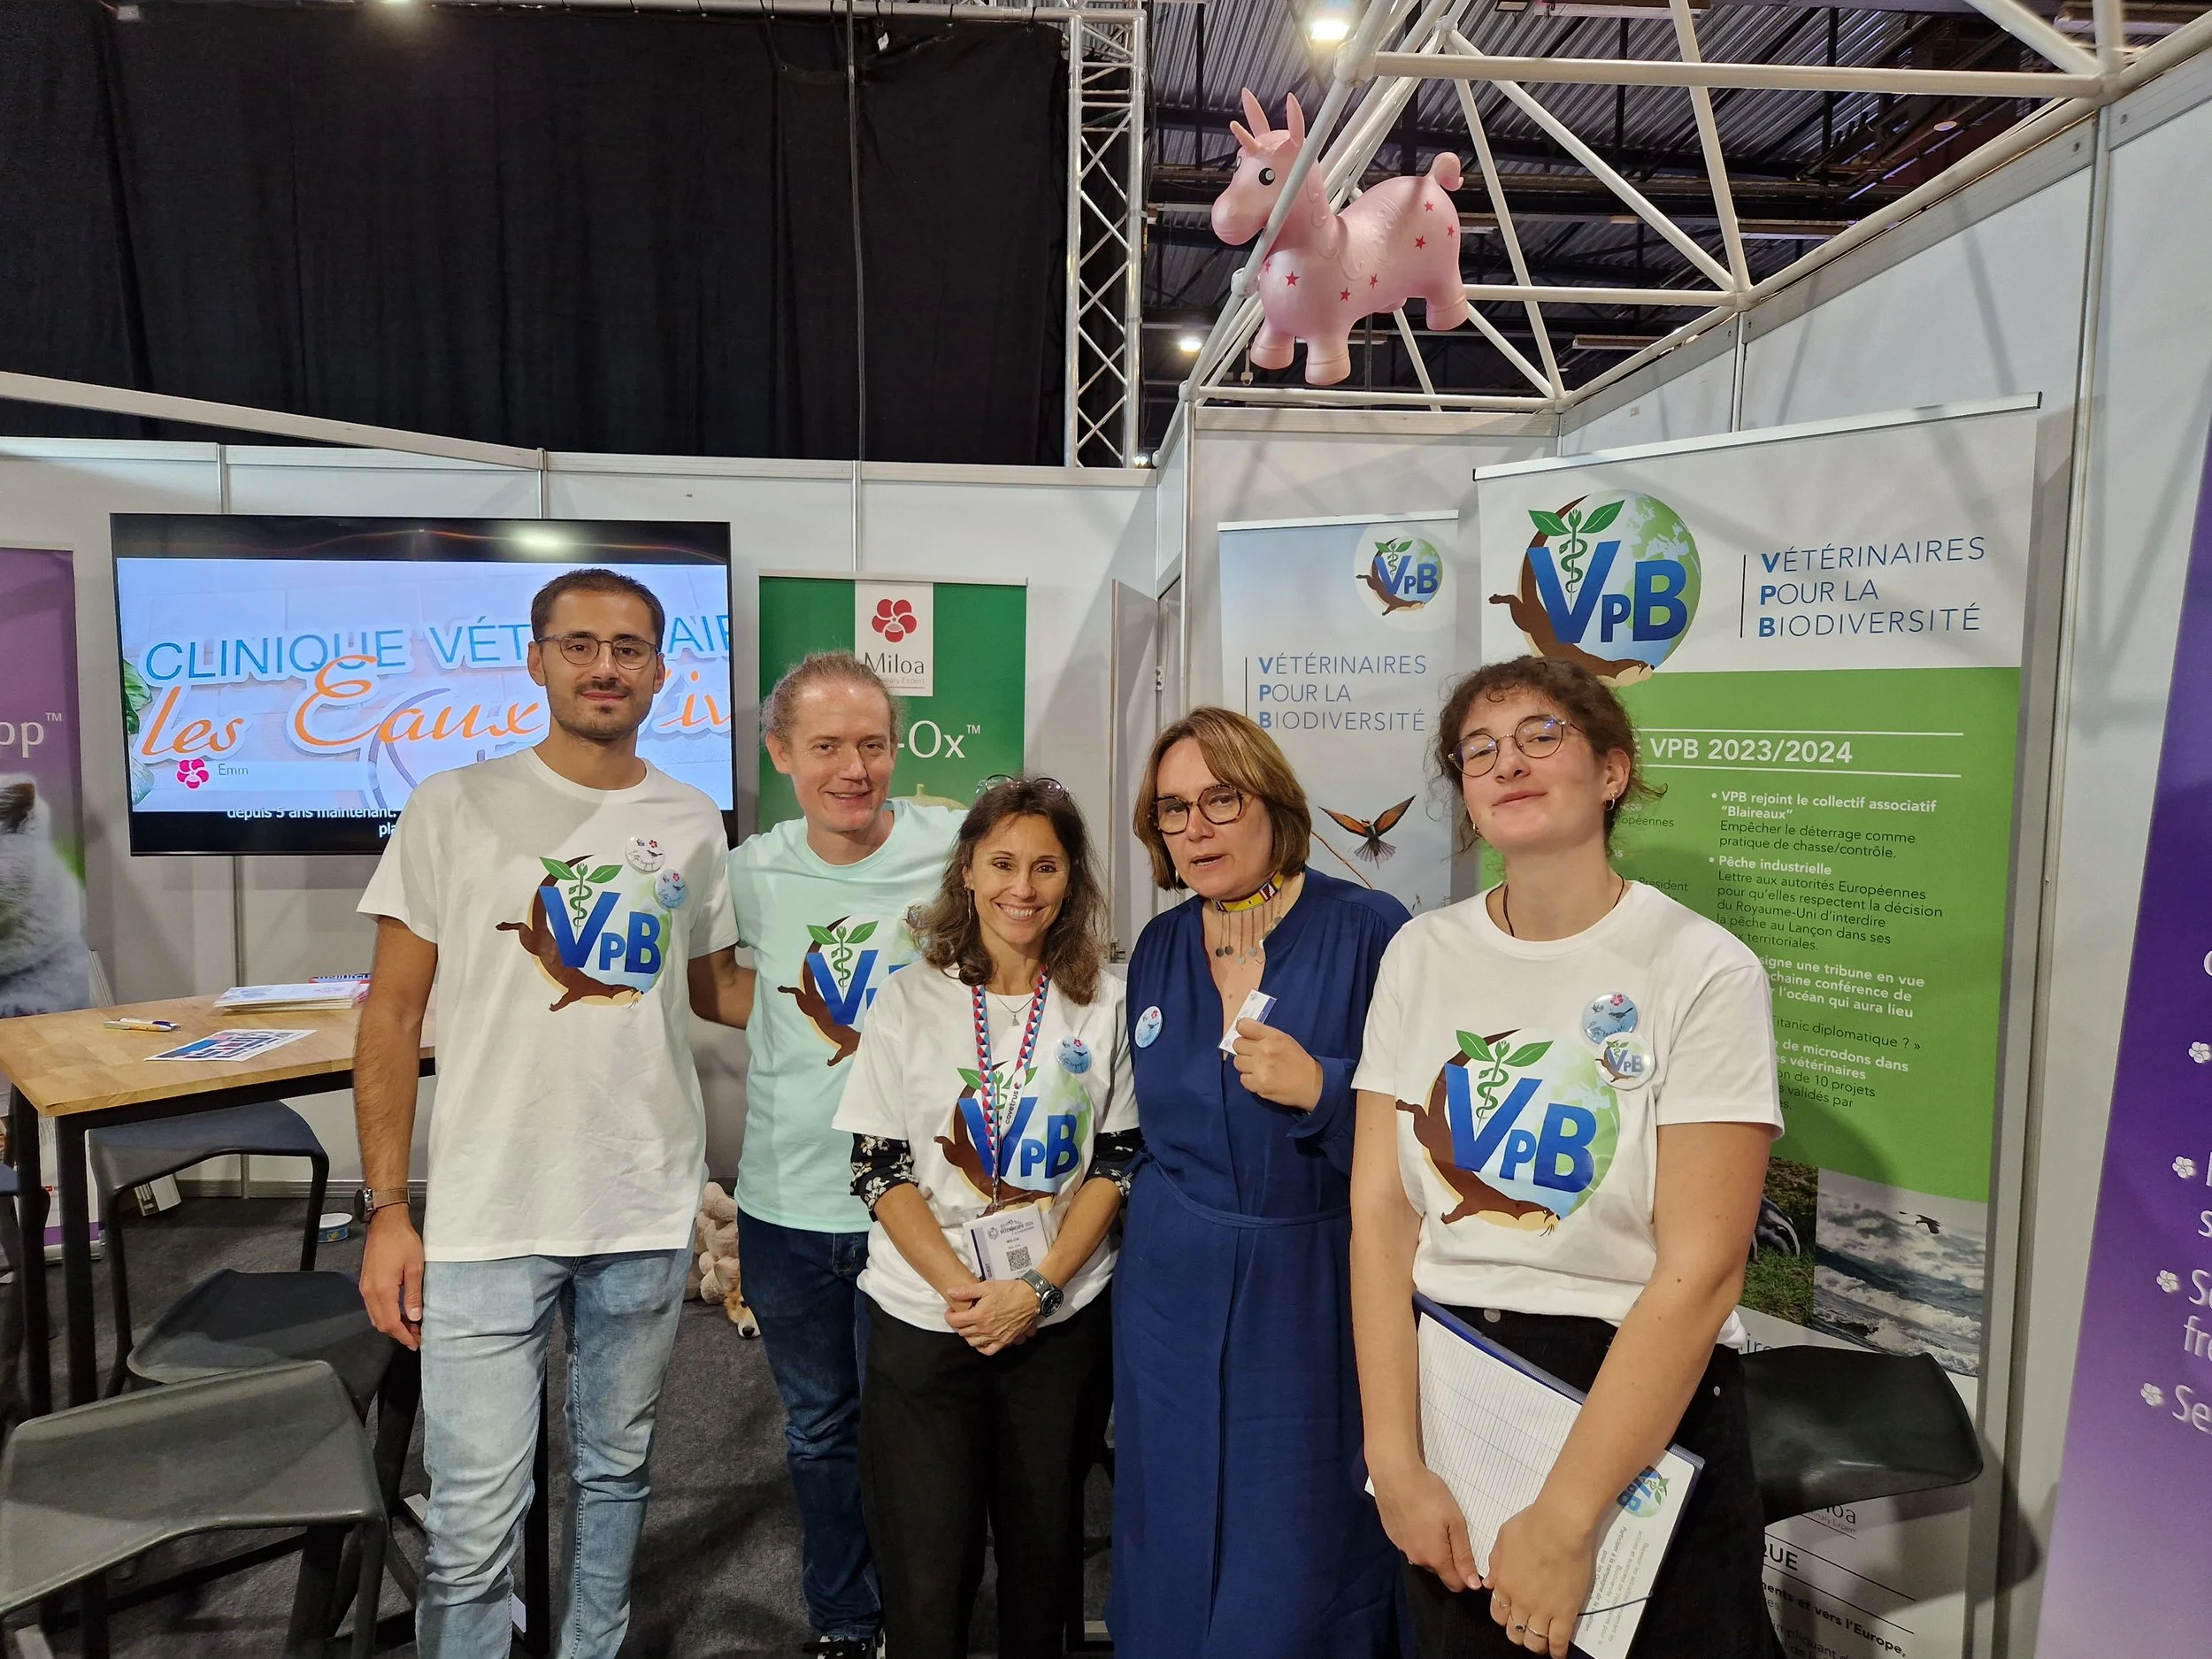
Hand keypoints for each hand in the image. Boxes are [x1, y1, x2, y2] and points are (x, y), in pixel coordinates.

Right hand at [359, 1206, 423, 1350]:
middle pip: (381, 1323)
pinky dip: (385, 1314)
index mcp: (382, 1289)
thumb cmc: (401, 1241)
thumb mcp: (415, 1267)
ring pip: (376, 1316)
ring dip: (391, 1324)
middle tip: (416, 1336)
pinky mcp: (366, 1282)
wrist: (386, 1223)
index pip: (390, 1323)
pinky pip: (373, 1306)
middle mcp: (369, 1291)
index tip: (415, 1343)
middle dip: (398, 1333)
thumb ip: (414, 1295)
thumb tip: (415, 1317)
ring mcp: (365, 1287)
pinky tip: (399, 1312)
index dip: (403, 1336)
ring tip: (411, 1326)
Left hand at [943, 1277, 1042, 1354]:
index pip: (955, 1321)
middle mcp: (985, 1328)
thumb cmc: (1011, 1291)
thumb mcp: (986, 1286)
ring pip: (973, 1342)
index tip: (951, 1311)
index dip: (949, 1315)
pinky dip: (981, 1347)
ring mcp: (994, 1336)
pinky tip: (981, 1339)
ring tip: (971, 1325)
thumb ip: (966, 1291)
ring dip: (968, 1334)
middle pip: (962, 1332)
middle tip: (962, 1315)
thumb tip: (951, 1292)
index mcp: (979, 1315)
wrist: (1030, 1297)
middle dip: (959, 1323)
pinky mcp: (1004, 1341)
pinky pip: (988, 1350)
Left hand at [1230, 1020, 1324, 1109]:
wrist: (1312, 1084)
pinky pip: (1242, 1079)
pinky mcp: (1258, 1085)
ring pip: (1237, 1062)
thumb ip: (1265, 1035)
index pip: (1243, 1026)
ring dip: (1245, 1065)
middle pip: (1237, 1045)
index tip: (1247, 1036)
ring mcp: (1260, 1069)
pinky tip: (1260, 1079)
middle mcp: (1264, 1051)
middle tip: (1254, 1054)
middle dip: (1244, 1049)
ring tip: (1257, 1067)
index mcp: (1273, 1036)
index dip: (1243, 1031)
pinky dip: (1250, 1080)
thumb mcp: (1285, 1040)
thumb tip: (1243, 1032)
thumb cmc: (1298, 1060)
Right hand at [1371, 1458, 1479, 1591]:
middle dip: (1449, 1558)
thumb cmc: (1430, 1496)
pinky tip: (1418, 1517)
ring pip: (1424, 1557)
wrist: (1395, 1476)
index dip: (1466, 1575)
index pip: (1455, 1584)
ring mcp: (1402, 1548)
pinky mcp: (1393, 1536)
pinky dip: (1418, 1537)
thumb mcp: (1455, 1523)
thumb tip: (1472, 1586)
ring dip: (1433, 1547)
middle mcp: (1417, 1559)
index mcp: (1435, 1559)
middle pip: (1440, 1570)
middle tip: (1452, 1530)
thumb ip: (1464, 1556)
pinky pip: (1411, 1545)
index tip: (1471, 1555)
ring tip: (1434, 1521)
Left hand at [1485, 1499, 1598, 1657]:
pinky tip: (1558, 1653)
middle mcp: (1520, 1602)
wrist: (1560, 1526)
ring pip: (1534, 1642)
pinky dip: (1557, 1651)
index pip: (1497, 1613)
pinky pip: (1559, 1641)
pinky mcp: (1565, 1612)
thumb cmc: (1532, 1525)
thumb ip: (1496, 1562)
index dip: (1503, 1615)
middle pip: (1513, 1631)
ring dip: (1535, 1644)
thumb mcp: (1503, 1538)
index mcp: (1504, 1583)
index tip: (1510, 1613)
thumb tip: (1488, 1582)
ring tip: (1542, 1641)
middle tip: (1526, 1628)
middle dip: (1517, 1632)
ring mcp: (1542, 1609)